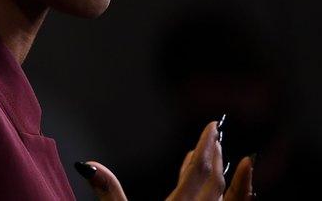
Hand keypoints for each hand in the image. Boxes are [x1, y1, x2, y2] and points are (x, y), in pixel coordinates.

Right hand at [76, 120, 254, 200]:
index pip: (198, 171)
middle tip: (215, 138)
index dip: (206, 147)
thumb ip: (109, 193)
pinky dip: (233, 200)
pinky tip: (223, 198)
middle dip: (215, 158)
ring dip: (228, 179)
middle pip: (215, 182)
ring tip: (227, 163)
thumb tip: (88, 164)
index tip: (212, 128)